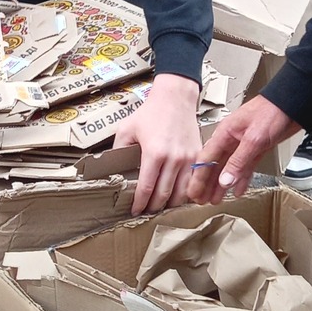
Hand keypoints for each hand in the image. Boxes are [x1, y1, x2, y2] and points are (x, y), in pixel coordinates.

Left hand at [113, 73, 201, 214]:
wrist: (176, 97)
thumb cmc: (152, 111)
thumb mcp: (127, 129)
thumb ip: (119, 150)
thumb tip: (113, 169)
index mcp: (154, 153)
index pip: (147, 188)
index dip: (139, 203)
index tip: (135, 210)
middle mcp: (174, 159)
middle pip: (164, 195)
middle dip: (153, 208)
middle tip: (146, 213)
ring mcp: (188, 159)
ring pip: (181, 193)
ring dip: (170, 204)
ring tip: (160, 207)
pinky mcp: (198, 157)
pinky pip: (193, 183)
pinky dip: (186, 193)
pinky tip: (177, 196)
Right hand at [187, 93, 298, 202]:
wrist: (293, 105)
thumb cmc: (272, 111)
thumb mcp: (253, 138)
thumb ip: (238, 161)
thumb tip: (225, 180)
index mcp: (225, 133)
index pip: (206, 159)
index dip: (198, 177)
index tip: (193, 192)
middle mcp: (231, 140)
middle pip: (215, 165)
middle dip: (207, 184)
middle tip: (201, 200)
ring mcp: (244, 145)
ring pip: (229, 169)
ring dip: (222, 184)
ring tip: (215, 198)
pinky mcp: (257, 149)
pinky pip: (245, 167)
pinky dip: (241, 179)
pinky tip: (238, 189)